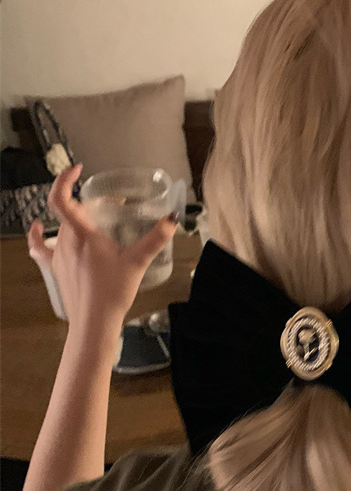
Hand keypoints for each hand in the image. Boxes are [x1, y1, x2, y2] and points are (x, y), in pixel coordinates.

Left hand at [27, 164, 177, 332]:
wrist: (94, 321)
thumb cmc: (113, 291)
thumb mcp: (138, 262)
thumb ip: (156, 238)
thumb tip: (172, 219)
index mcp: (83, 235)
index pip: (61, 199)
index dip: (64, 180)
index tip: (77, 169)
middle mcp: (65, 241)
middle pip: (70, 211)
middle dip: (89, 204)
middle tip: (112, 207)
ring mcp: (58, 255)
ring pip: (61, 226)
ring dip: (76, 219)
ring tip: (94, 222)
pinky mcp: (56, 268)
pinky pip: (40, 246)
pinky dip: (37, 234)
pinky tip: (38, 227)